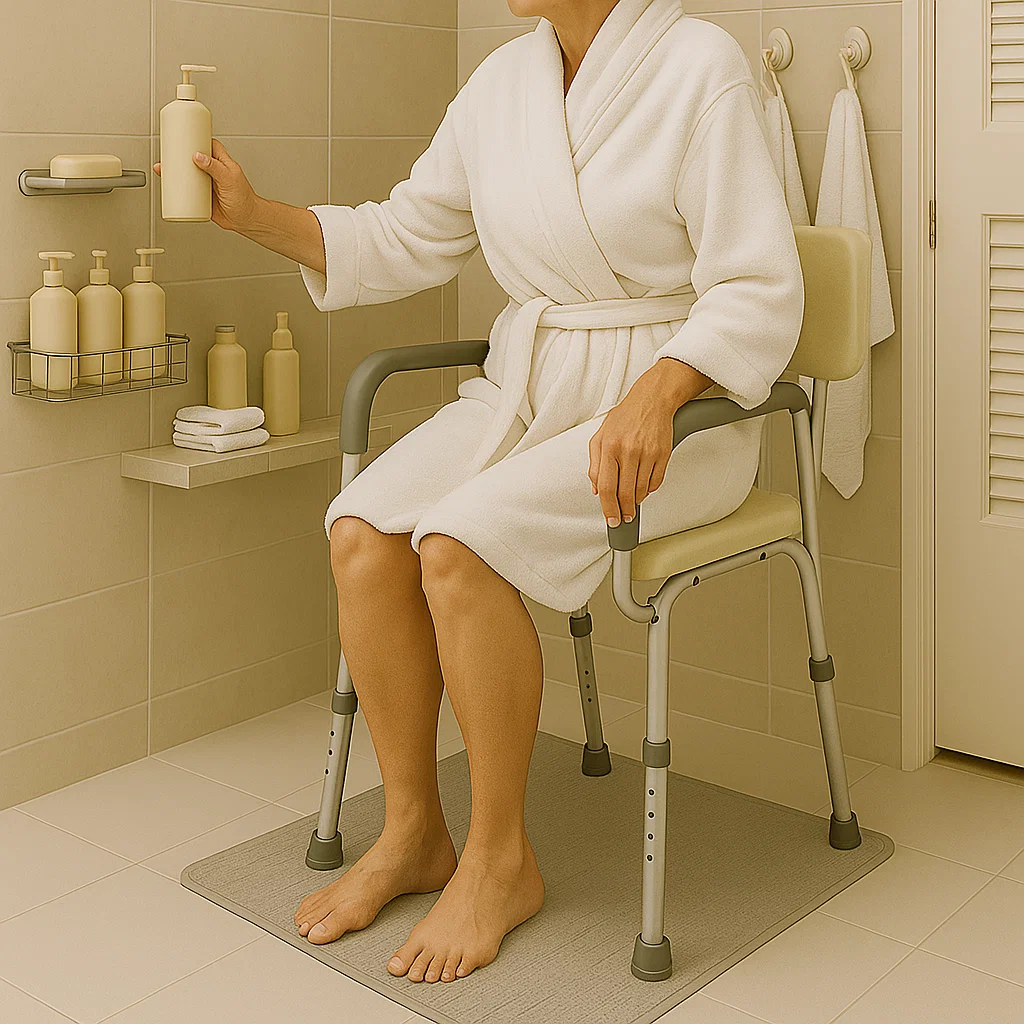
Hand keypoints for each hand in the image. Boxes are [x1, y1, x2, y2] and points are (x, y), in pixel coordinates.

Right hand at [153, 138, 259, 231]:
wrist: (245, 220)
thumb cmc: (244, 199)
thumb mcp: (229, 179)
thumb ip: (215, 167)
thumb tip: (197, 155)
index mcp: (221, 161)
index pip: (206, 144)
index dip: (195, 138)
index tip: (182, 133)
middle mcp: (211, 171)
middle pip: (192, 158)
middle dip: (179, 155)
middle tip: (166, 152)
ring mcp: (205, 184)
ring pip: (187, 174)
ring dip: (174, 171)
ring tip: (162, 168)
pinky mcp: (201, 197)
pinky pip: (186, 191)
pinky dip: (176, 188)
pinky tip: (167, 185)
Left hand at [588, 358, 712, 526]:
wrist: (652, 400)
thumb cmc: (625, 417)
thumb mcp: (600, 436)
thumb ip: (594, 464)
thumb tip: (595, 489)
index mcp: (609, 447)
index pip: (607, 487)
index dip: (608, 508)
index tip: (611, 519)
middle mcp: (628, 451)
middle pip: (625, 493)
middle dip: (623, 512)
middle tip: (623, 518)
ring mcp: (647, 453)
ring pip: (641, 491)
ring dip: (635, 502)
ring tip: (631, 503)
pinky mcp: (663, 454)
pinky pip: (656, 482)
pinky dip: (649, 490)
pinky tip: (643, 488)